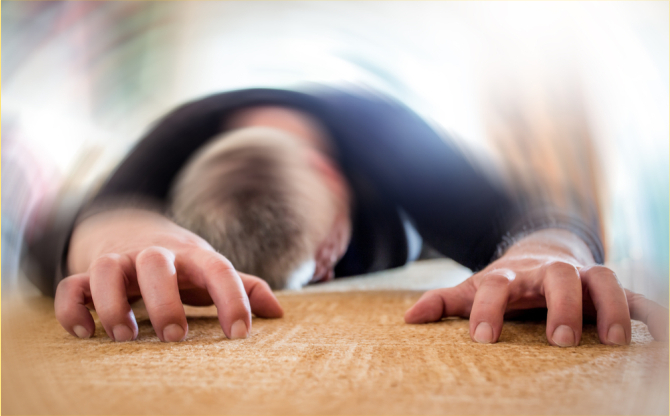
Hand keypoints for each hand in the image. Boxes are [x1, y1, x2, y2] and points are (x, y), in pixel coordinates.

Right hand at [55, 209, 282, 341]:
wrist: (132, 228)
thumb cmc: (182, 263)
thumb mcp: (211, 271)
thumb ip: (242, 287)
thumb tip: (279, 312)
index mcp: (192, 256)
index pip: (218, 270)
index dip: (232, 299)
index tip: (241, 334)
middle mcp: (154, 255)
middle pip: (155, 264)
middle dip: (164, 301)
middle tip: (176, 337)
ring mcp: (119, 261)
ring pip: (106, 269)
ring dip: (113, 304)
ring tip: (126, 338)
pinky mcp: (88, 272)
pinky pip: (71, 285)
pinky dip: (72, 309)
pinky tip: (85, 334)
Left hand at [405, 229, 668, 345]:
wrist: (540, 254)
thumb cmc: (504, 282)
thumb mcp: (473, 288)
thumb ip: (445, 303)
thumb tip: (408, 319)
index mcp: (509, 275)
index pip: (495, 286)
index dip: (487, 309)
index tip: (482, 339)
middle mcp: (547, 272)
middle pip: (557, 277)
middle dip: (560, 305)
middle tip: (558, 340)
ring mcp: (581, 276)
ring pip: (603, 278)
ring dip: (610, 305)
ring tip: (612, 341)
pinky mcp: (605, 287)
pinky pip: (635, 294)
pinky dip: (650, 312)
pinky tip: (658, 336)